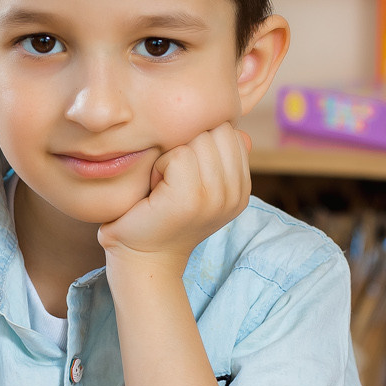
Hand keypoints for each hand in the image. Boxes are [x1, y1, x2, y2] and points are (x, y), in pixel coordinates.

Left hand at [96, 122, 251, 265]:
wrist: (144, 258)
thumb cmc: (163, 215)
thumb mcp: (199, 183)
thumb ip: (219, 156)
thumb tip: (239, 128)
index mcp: (241, 189)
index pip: (231, 132)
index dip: (201, 142)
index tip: (185, 173)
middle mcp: (236, 194)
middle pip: (217, 130)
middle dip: (188, 145)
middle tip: (172, 179)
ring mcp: (217, 197)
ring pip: (198, 140)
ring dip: (172, 156)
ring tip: (165, 185)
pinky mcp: (191, 199)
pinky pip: (178, 155)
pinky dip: (160, 167)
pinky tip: (156, 191)